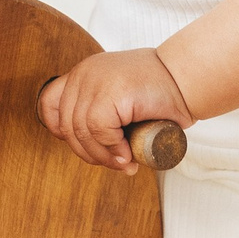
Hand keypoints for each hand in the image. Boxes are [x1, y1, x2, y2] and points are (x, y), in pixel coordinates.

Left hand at [39, 48, 191, 172]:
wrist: (188, 78)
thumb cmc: (161, 93)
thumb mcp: (121, 97)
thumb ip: (102, 113)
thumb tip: (87, 148)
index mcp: (84, 73)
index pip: (50, 104)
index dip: (61, 130)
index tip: (86, 145)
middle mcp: (84, 73)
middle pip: (66, 125)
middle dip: (89, 153)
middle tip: (115, 164)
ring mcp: (95, 81)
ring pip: (82, 132)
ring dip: (103, 156)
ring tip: (125, 163)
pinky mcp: (110, 92)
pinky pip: (99, 131)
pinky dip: (112, 149)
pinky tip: (128, 154)